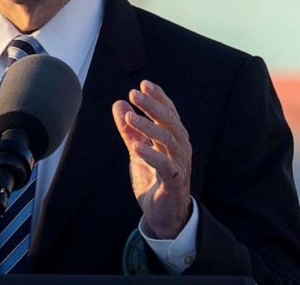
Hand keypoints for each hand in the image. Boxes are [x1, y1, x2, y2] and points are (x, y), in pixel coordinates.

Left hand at [112, 80, 191, 238]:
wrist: (164, 214)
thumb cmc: (154, 179)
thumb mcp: (138, 150)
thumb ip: (129, 129)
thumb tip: (118, 103)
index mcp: (174, 138)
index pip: (170, 112)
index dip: (159, 97)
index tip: (144, 83)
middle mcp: (181, 148)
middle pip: (170, 121)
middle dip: (153, 105)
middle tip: (134, 93)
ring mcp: (179, 165)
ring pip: (168, 140)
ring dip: (148, 127)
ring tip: (130, 117)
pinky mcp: (174, 182)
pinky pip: (165, 166)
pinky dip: (151, 155)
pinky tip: (136, 146)